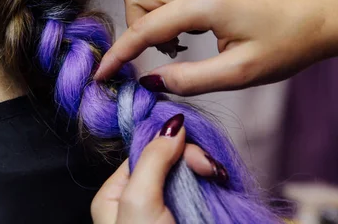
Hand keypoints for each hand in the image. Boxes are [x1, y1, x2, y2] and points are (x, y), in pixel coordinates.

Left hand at [91, 117, 222, 223]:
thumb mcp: (139, 200)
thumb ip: (153, 158)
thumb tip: (173, 122)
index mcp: (115, 193)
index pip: (146, 149)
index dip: (171, 142)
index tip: (194, 144)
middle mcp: (139, 198)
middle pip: (170, 160)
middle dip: (193, 159)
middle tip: (211, 171)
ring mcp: (165, 209)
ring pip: (189, 175)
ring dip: (207, 172)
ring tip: (219, 180)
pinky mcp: (188, 216)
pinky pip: (202, 193)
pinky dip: (214, 187)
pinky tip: (222, 185)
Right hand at [94, 0, 337, 94]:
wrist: (318, 17)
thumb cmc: (287, 46)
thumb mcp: (240, 73)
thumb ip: (190, 79)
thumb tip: (149, 82)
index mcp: (204, 2)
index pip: (144, 28)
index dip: (119, 54)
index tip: (102, 76)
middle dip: (135, 27)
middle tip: (163, 54)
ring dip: (146, 15)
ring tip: (175, 43)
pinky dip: (160, 7)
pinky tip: (185, 31)